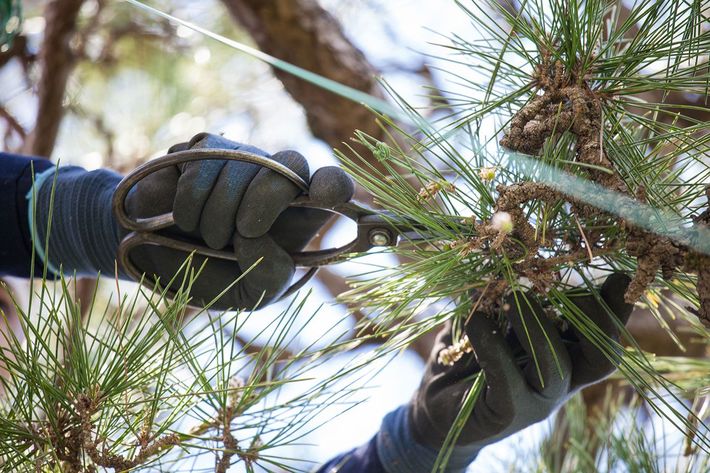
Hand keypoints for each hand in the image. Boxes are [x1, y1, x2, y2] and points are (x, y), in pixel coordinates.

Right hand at [123, 133, 353, 309]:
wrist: (161, 263)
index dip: (334, 184)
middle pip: (292, 162)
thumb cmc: (217, 276)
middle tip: (243, 231)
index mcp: (300, 213)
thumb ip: (269, 275)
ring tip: (209, 237)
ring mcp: (240, 159)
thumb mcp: (252, 292)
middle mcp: (276, 179)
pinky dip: (189, 199)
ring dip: (218, 212)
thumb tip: (255, 237)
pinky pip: (201, 160)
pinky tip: (184, 219)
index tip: (324, 197)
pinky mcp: (202, 149)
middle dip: (265, 198)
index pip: (333, 184)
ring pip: (241, 164)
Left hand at [409, 273, 633, 448]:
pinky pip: (508, 378)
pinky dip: (491, 345)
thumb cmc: (469, 353)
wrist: (436, 405)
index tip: (610, 269)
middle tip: (566, 284)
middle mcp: (564, 377)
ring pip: (555, 365)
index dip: (617, 302)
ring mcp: (538, 400)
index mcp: (569, 350)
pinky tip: (475, 322)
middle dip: (596, 317)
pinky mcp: (506, 413)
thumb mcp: (492, 316)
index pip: (608, 329)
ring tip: (512, 294)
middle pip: (604, 355)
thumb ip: (509, 291)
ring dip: (535, 325)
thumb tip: (510, 256)